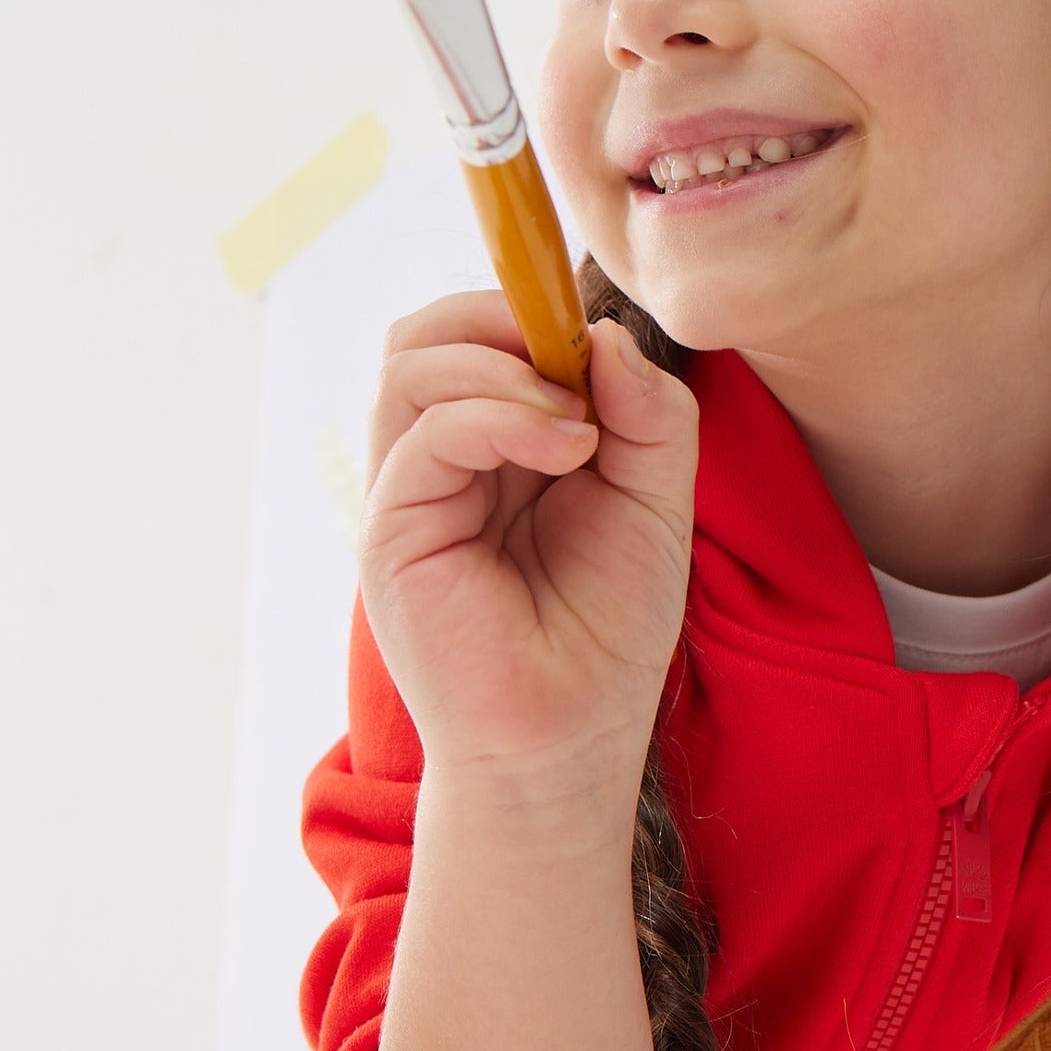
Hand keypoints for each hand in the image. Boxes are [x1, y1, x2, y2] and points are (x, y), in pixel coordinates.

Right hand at [358, 291, 698, 780]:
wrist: (573, 738)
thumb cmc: (609, 629)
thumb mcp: (657, 499)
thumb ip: (647, 412)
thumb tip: (607, 334)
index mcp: (495, 441)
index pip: (478, 332)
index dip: (537, 312)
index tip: (604, 347)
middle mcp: (440, 458)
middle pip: (426, 330)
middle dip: (506, 316)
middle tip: (578, 364)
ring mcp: (408, 491)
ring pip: (411, 361)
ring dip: (505, 364)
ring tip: (578, 424)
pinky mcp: (392, 531)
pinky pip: (426, 431)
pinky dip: (498, 413)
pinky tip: (567, 448)